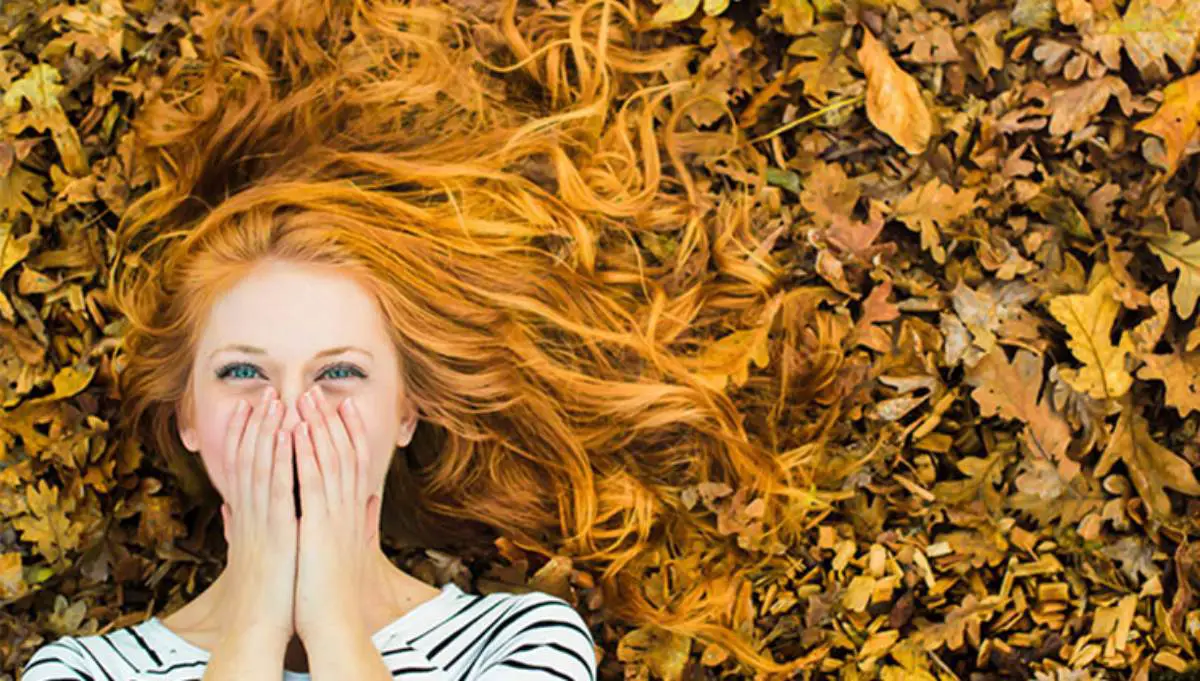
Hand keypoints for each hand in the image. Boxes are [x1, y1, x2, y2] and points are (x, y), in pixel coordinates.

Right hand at [219, 385, 298, 645]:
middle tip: (264, 390)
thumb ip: (237, 530)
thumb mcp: (247, 553)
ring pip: (261, 464)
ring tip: (275, 399)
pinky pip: (278, 485)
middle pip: (249, 458)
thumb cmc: (261, 591)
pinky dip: (281, 457)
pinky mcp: (276, 528)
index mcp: (246, 516)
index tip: (251, 407)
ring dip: (267, 429)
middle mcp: (249, 512)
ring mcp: (260, 518)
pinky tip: (288, 433)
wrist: (258, 623)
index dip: (246, 435)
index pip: (243, 467)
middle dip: (256, 423)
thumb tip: (228, 514)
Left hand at [292, 384, 379, 639]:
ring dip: (316, 425)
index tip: (344, 405)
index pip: (356, 462)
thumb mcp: (351, 548)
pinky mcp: (318, 523)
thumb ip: (361, 522)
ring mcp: (336, 513)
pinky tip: (294, 430)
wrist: (335, 621)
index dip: (351, 431)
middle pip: (344, 452)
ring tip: (305, 397)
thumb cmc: (336, 590)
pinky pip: (310, 479)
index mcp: (354, 512)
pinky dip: (304, 452)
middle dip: (332, 418)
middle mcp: (350, 507)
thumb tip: (370, 503)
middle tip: (320, 389)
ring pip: (329, 458)